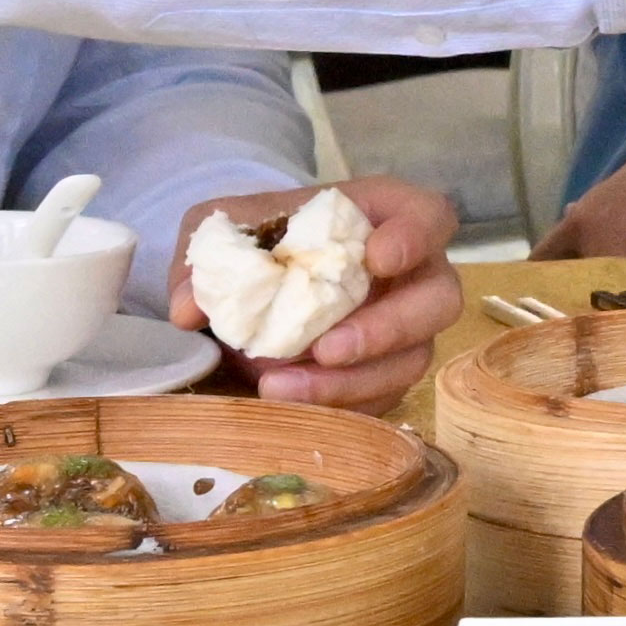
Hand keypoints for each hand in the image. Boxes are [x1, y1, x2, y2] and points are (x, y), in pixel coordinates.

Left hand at [169, 175, 462, 411]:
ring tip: (279, 389)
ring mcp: (406, 329)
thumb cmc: (260, 237)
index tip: (377, 259)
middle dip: (387, 330)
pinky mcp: (385, 375)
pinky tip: (289, 409)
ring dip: (351, 382)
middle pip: (438, 301)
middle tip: (327, 350)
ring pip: (411, 360)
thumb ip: (208, 254)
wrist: (257, 278)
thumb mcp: (224, 228)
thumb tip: (187, 309)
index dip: (416, 237)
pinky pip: (382, 399)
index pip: (430, 216)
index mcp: (385, 217)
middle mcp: (412, 274)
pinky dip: (338, 408)